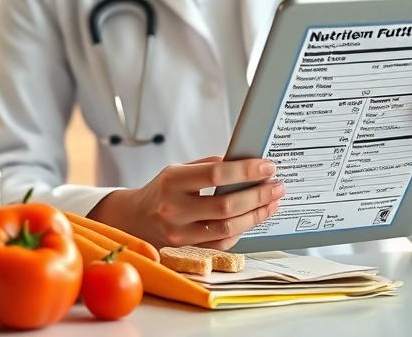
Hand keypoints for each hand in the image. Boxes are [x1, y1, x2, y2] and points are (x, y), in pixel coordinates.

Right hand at [87, 156, 284, 250]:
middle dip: (258, 195)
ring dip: (255, 214)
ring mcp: (179, 232)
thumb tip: (246, 163)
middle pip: (226, 205)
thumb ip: (209, 166)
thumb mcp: (178, 169)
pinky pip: (222, 241)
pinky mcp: (186, 247)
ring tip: (272, 202)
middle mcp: (174, 208)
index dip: (246, 171)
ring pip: (227, 227)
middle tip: (277, 186)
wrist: (135, 217)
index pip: (216, 174)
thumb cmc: (161, 189)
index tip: (267, 167)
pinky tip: (253, 217)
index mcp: (172, 180)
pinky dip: (241, 229)